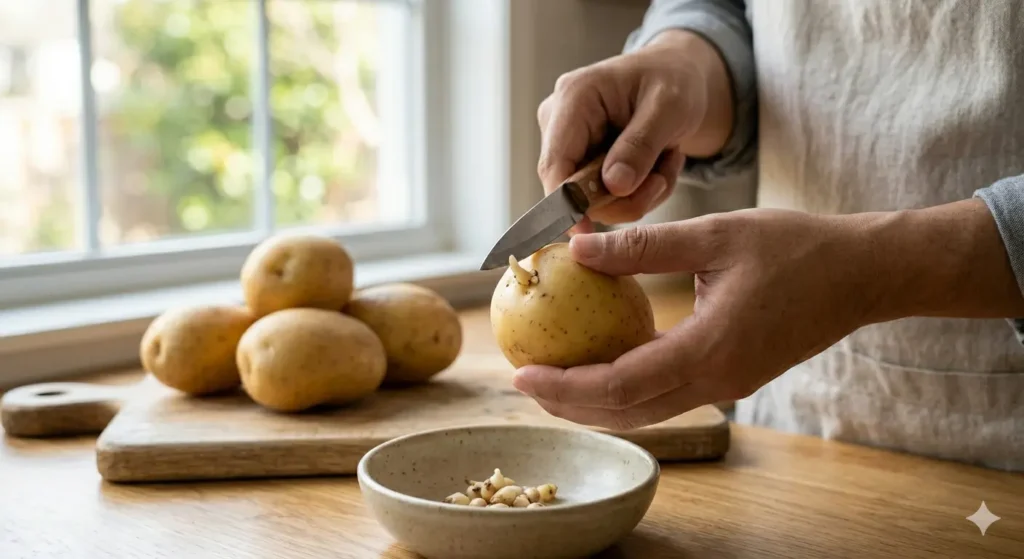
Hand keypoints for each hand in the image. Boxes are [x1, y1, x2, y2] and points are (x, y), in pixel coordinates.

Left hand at [511, 208, 883, 429]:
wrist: (863, 274)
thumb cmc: (798, 247)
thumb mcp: (716, 233)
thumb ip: (644, 246)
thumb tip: (577, 248)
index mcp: (710, 350)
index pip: (619, 385)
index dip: (565, 386)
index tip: (521, 373)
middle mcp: (716, 380)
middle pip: (626, 412)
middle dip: (569, 404)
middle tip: (522, 382)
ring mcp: (726, 384)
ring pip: (645, 410)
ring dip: (594, 402)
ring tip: (551, 380)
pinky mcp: (732, 376)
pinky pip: (666, 394)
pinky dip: (625, 389)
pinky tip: (601, 363)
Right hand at [536, 30, 734, 233]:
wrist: (679, 77)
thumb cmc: (674, 80)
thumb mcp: (669, 108)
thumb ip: (641, 146)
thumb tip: (613, 186)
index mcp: (574, 98)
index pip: (555, 164)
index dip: (566, 204)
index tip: (588, 232)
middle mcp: (559, 122)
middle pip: (573, 190)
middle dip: (624, 196)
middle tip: (663, 178)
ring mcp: (568, 144)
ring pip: (593, 201)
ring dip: (638, 194)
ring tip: (665, 161)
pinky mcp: (581, 163)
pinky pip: (605, 199)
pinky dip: (637, 192)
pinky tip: (655, 164)